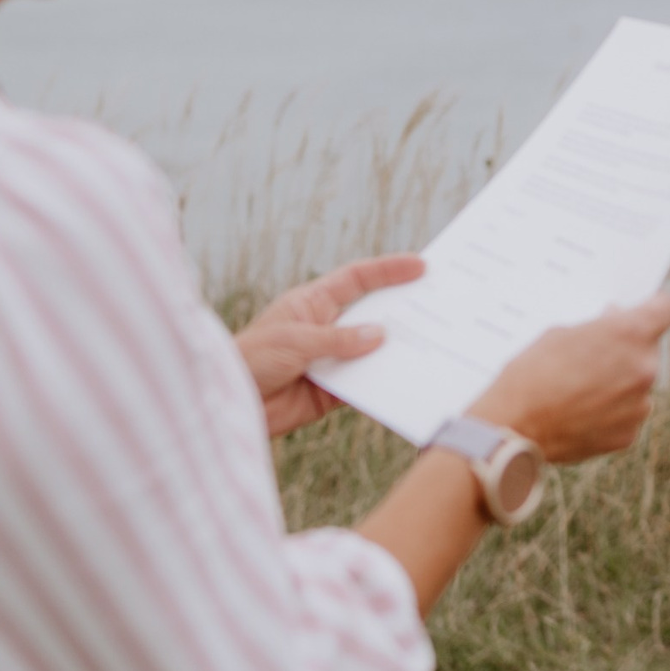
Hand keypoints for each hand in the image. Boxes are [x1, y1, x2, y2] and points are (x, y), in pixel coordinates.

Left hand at [236, 254, 426, 437]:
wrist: (230, 405)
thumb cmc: (251, 360)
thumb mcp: (295, 341)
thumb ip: (338, 339)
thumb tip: (381, 335)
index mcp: (313, 303)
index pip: (357, 280)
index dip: (389, 270)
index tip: (420, 265)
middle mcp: (326, 328)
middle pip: (372, 314)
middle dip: (403, 311)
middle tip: (440, 306)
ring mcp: (331, 360)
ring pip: (372, 351)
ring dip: (396, 351)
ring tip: (432, 348)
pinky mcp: (332, 392)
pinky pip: (365, 385)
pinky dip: (383, 384)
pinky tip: (406, 383)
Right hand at [466, 293, 669, 464]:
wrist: (514, 427)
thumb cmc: (531, 374)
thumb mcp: (561, 333)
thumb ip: (598, 328)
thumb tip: (615, 324)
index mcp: (630, 333)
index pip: (667, 309)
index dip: (655, 308)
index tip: (645, 311)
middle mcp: (644, 368)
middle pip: (648, 350)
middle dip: (626, 349)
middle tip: (594, 354)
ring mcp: (639, 404)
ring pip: (637, 385)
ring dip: (618, 383)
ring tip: (579, 388)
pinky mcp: (628, 434)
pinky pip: (626, 414)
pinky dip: (609, 412)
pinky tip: (579, 412)